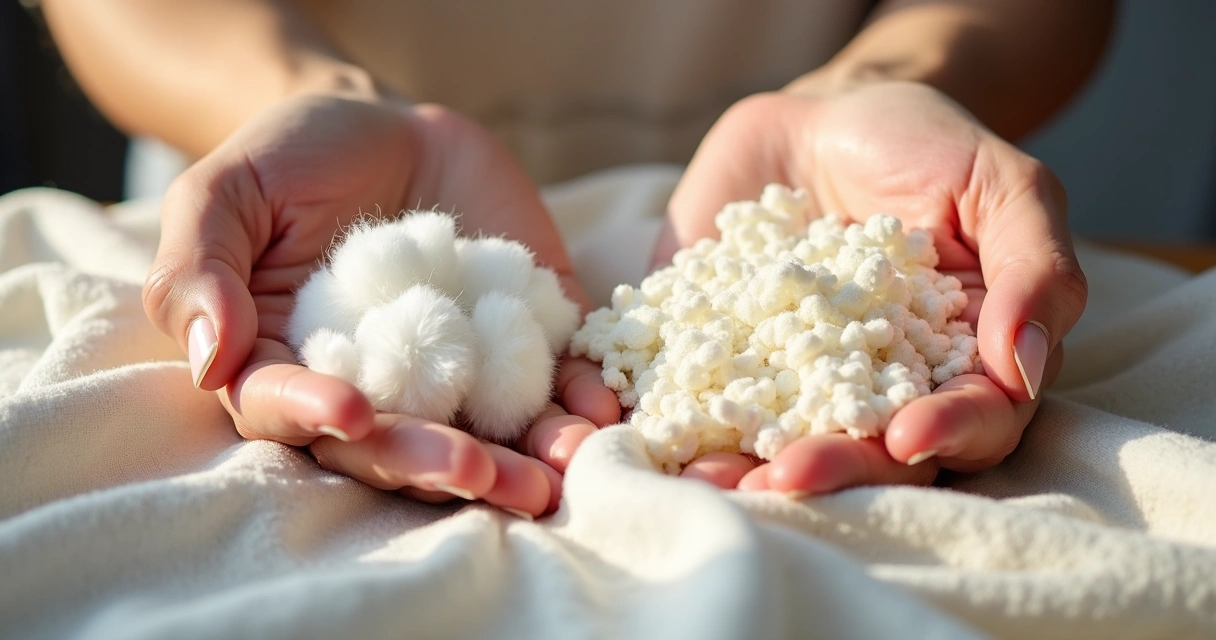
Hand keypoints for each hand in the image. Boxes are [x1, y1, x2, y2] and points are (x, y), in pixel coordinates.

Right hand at [144, 94, 618, 515]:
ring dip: (520, 459)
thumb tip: (207, 360)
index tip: (350, 411)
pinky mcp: (522, 341)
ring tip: (555, 471)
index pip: (293, 411)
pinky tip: (599, 413)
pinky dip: (576, 402)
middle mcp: (374, 387)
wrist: (389, 127)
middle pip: (397, 444)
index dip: (318, 418)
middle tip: (476, 472)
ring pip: (482, 433)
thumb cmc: (291, 160)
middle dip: (436, 463)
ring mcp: (455, 371)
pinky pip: (551, 383)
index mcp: (290, 366)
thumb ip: (198, 268)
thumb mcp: (225, 193)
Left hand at [655, 81, 1086, 493]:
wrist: (826, 114)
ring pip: (773, 440)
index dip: (940, 436)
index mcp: (956, 367)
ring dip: (739, 467)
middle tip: (784, 477)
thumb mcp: (1003, 188)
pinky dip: (667, 416)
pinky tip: (637, 430)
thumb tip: (1024, 371)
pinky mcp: (719, 352)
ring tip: (702, 475)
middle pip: (862, 453)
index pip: (964, 424)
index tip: (904, 436)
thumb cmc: (930, 146)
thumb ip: (1034, 271)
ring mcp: (791, 378)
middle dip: (827, 468)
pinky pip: (693, 394)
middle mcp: (872, 390)